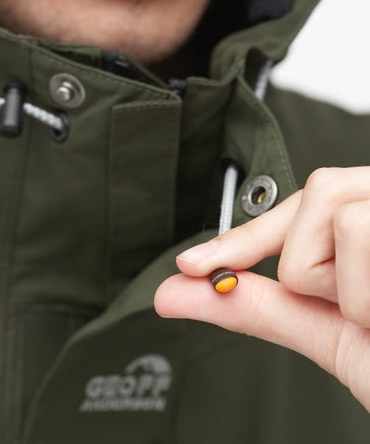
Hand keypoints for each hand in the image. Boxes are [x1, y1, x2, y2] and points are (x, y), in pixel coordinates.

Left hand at [154, 167, 369, 411]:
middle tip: (355, 307)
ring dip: (353, 291)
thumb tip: (173, 293)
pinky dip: (368, 296)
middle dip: (315, 262)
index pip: (308, 202)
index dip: (248, 234)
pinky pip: (361, 235)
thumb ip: (254, 304)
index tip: (193, 264)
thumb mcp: (331, 332)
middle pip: (325, 190)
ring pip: (344, 219)